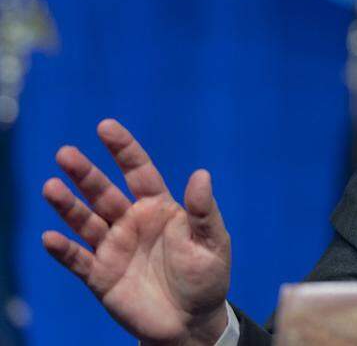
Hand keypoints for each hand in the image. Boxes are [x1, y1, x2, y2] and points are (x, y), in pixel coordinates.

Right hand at [41, 119, 230, 345]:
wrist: (191, 322)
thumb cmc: (206, 277)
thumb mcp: (213, 242)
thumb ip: (204, 211)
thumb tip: (201, 174)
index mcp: (159, 207)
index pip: (138, 171)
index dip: (123, 149)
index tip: (105, 127)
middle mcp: (132, 222)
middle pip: (103, 192)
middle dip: (85, 173)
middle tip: (66, 154)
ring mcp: (113, 248)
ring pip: (85, 221)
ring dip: (68, 206)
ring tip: (51, 187)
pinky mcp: (100, 276)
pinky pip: (77, 260)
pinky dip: (63, 250)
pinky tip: (50, 237)